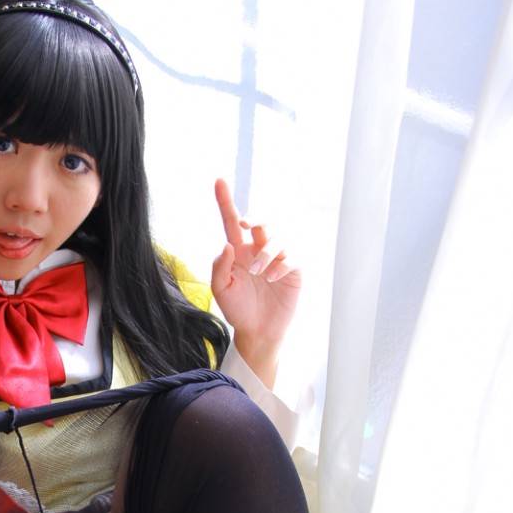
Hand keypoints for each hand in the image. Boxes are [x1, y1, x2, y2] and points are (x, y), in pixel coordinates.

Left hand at [210, 179, 301, 346]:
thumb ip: (219, 267)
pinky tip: (271, 277)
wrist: (257, 331)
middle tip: (246, 225)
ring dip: (266, 251)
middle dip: (256, 218)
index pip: (232, 221)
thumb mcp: (221, 290)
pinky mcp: (293, 270)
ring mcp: (277, 258)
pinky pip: (292, 257)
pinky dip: (281, 264)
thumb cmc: (237, 309)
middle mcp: (258, 249)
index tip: (218, 181)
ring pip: (277, 238)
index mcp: (238, 250)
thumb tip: (228, 244)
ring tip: (257, 273)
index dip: (225, 201)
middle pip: (262, 221)